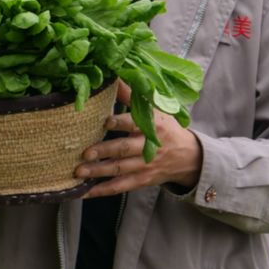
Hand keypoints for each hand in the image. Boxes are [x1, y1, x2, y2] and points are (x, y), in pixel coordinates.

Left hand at [77, 81, 202, 198]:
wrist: (190, 157)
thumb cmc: (167, 128)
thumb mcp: (156, 110)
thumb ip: (132, 95)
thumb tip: (113, 76)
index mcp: (153, 126)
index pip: (135, 124)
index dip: (120, 123)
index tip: (105, 121)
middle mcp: (149, 147)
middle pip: (124, 150)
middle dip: (104, 152)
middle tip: (84, 153)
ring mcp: (145, 166)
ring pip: (119, 170)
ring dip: (98, 172)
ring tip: (78, 172)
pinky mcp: (141, 181)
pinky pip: (120, 187)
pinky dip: (102, 191)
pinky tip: (84, 192)